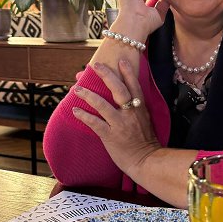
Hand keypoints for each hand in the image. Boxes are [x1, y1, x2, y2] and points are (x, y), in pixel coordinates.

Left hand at [72, 60, 160, 179]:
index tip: (121, 60)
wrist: (147, 161)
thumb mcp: (145, 120)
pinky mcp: (111, 136)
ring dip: (88, 95)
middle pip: (118, 89)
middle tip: (95, 66)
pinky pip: (95, 123)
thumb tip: (126, 99)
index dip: (128, 72)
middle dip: (106, 75)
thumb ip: (136, 109)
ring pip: (102, 104)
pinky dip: (84, 116)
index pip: (134, 86)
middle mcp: (131, 113)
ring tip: (76, 89)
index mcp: (140, 108)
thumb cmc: (146, 141)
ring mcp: (121, 124)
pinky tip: (75, 111)